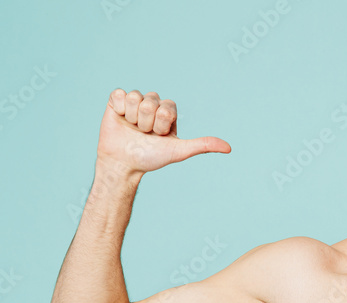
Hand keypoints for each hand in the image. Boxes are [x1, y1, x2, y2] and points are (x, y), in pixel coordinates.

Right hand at [96, 89, 230, 174]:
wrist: (123, 164)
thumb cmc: (151, 158)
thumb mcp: (179, 151)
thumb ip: (203, 146)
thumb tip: (229, 148)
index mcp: (169, 112)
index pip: (167, 108)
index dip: (162, 124)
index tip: (159, 136)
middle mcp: (153, 104)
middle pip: (151, 102)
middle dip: (147, 122)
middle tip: (144, 134)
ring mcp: (135, 102)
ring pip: (136, 98)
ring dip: (133, 118)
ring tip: (132, 129)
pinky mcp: (116, 101)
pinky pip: (120, 94)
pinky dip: (119, 109)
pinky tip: (121, 120)